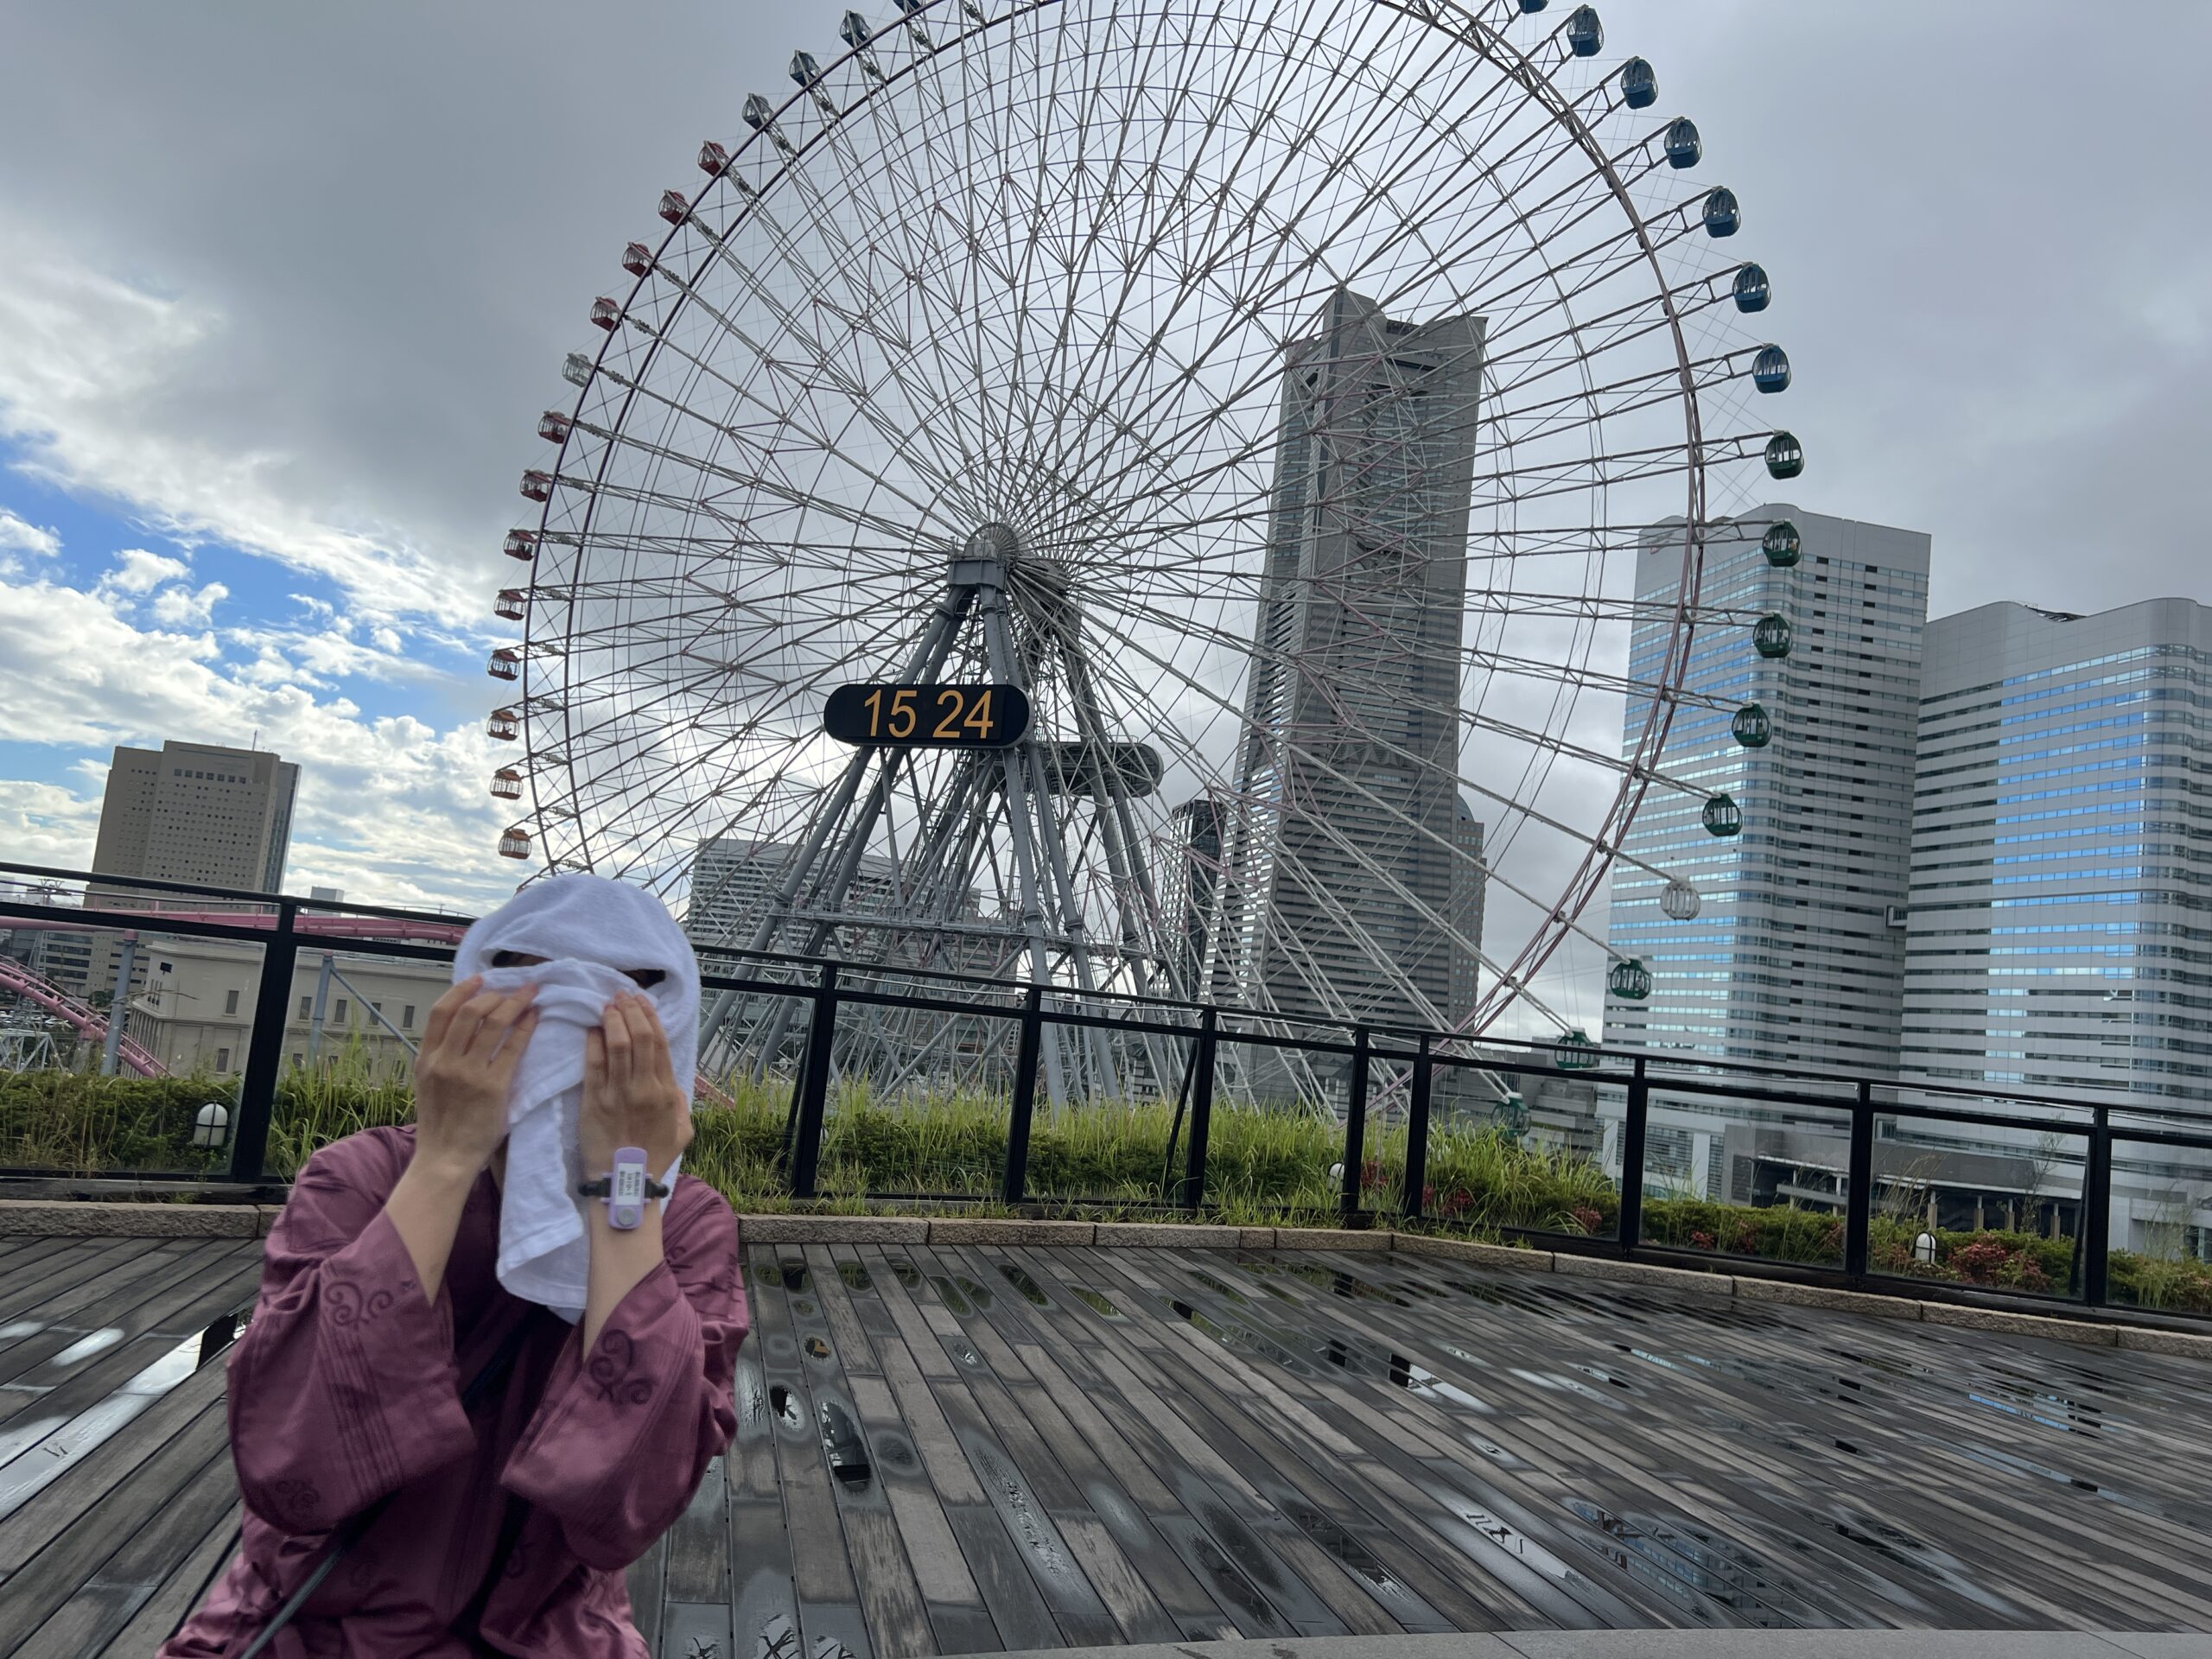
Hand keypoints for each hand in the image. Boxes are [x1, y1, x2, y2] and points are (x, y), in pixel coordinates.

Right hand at [411, 976, 538, 1180]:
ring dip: (514, 1004)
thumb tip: (460, 1026)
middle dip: (495, 994)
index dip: (461, 990)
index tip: (479, 979)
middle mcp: (445, 1061)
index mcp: (426, 1059)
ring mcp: (469, 1073)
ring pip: (493, 1024)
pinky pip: (513, 1048)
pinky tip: (534, 1017)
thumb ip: (440, 1055)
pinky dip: (525, 1027)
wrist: (445, 1158)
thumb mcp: (428, 1084)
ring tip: (529, 996)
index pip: (440, 1012)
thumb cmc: (441, 1123)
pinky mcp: (493, 1087)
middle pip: (469, 1012)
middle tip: (513, 988)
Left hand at [579, 992, 691, 1179]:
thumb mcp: (683, 1131)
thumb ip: (680, 1102)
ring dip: (612, 1020)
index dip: (650, 1017)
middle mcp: (643, 1088)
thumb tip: (671, 1081)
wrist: (625, 1182)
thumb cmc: (655, 1156)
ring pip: (617, 1045)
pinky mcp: (594, 1102)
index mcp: (666, 1092)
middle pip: (639, 1038)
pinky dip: (593, 1043)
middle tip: (622, 995)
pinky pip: (593, 1065)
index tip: (642, 1001)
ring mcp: (617, 1094)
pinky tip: (592, 1028)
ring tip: (608, 1004)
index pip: (659, 1044)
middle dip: (631, 1011)